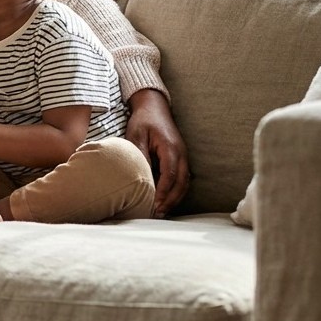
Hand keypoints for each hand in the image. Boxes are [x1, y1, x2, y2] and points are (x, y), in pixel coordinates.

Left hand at [126, 88, 189, 216]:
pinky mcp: (181, 159)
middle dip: (171, 200)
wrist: (154, 107)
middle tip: (157, 213)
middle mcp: (181, 154)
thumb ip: (139, 155)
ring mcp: (184, 157)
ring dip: (175, 198)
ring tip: (161, 211)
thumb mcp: (136, 136)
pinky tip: (165, 200)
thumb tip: (139, 177)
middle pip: (181, 183)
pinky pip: (182, 179)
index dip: (164, 192)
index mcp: (171, 148)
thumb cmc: (143, 121)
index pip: (170, 175)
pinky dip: (176, 191)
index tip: (155, 204)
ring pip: (184, 183)